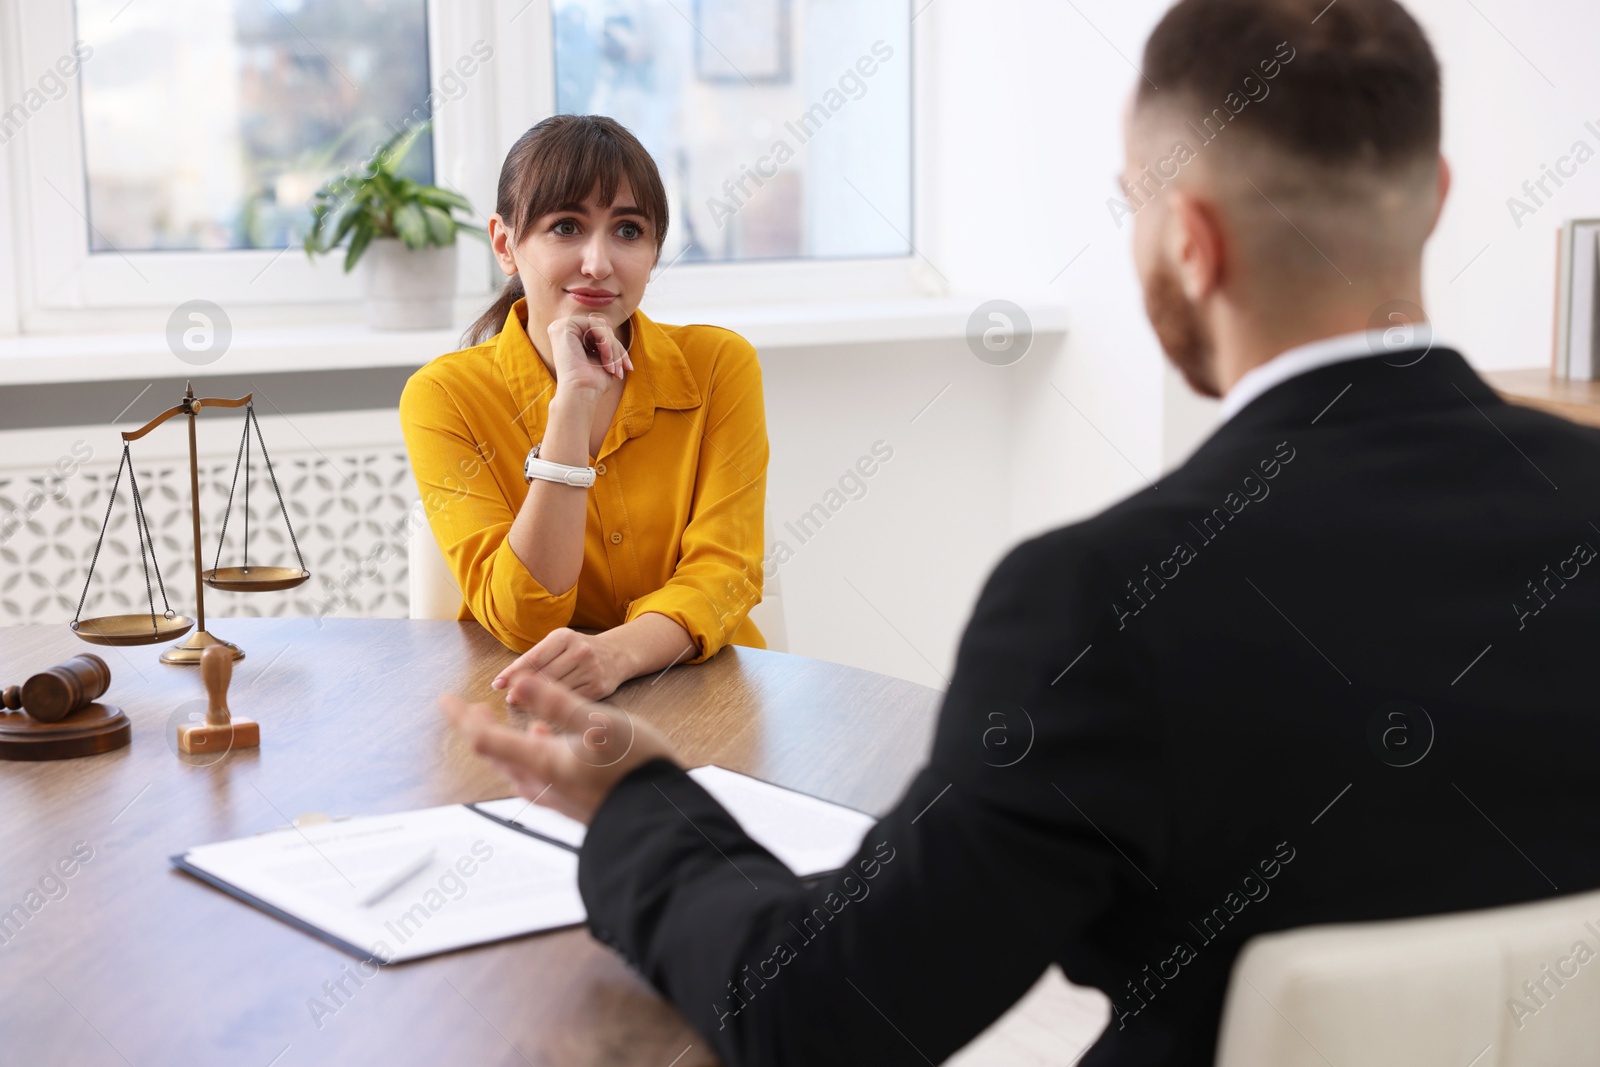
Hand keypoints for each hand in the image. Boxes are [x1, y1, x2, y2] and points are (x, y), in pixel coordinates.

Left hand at [439, 673, 677, 822]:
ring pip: (513, 765)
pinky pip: (534, 774)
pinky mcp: (570, 801)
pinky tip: (546, 742)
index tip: (447, 699)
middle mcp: (539, 782)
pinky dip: (529, 752)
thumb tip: (518, 682)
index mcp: (540, 761)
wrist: (658, 818)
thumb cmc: (634, 768)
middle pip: (493, 753)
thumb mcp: (599, 724)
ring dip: (501, 741)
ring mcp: (553, 795)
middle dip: (477, 728)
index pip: (484, 738)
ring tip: (499, 723)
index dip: (462, 717)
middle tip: (467, 710)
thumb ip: (557, 702)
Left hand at [492, 627, 625, 700]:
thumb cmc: (577, 650)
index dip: (513, 673)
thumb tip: (507, 681)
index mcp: (565, 637)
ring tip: (521, 703)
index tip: (498, 684)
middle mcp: (580, 651)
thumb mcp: (558, 643)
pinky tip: (544, 708)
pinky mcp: (599, 688)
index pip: (534, 657)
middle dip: (522, 689)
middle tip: (509, 698)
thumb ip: (536, 658)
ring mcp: (591, 670)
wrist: (617, 654)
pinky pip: (571, 701)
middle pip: (544, 675)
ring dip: (535, 700)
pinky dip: (554, 707)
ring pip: (556, 690)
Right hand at [547, 313, 633, 394]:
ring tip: (612, 367)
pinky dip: (605, 341)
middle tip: (621, 368)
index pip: (601, 331)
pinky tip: (605, 356)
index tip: (627, 366)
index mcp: (570, 337)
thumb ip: (603, 337)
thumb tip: (605, 320)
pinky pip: (594, 324)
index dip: (616, 346)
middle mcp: (563, 330)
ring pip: (600, 325)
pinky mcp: (562, 326)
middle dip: (616, 347)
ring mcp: (561, 327)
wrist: (582, 393)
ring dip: (612, 347)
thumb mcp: (604, 356)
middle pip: (602, 327)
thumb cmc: (593, 382)